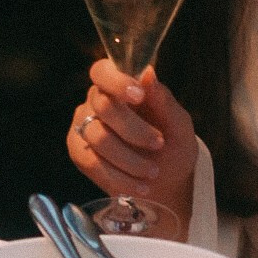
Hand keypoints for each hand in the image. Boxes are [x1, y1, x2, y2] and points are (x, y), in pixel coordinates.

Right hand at [67, 59, 197, 234]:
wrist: (166, 182)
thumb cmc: (172, 144)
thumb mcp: (178, 123)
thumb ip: (162, 99)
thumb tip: (148, 72)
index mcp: (120, 84)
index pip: (103, 71)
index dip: (117, 81)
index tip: (139, 95)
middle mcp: (96, 101)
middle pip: (104, 107)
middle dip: (134, 130)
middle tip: (159, 144)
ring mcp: (85, 125)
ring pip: (99, 138)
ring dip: (130, 159)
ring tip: (152, 172)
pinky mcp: (79, 152)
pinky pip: (92, 163)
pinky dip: (119, 177)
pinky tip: (138, 186)